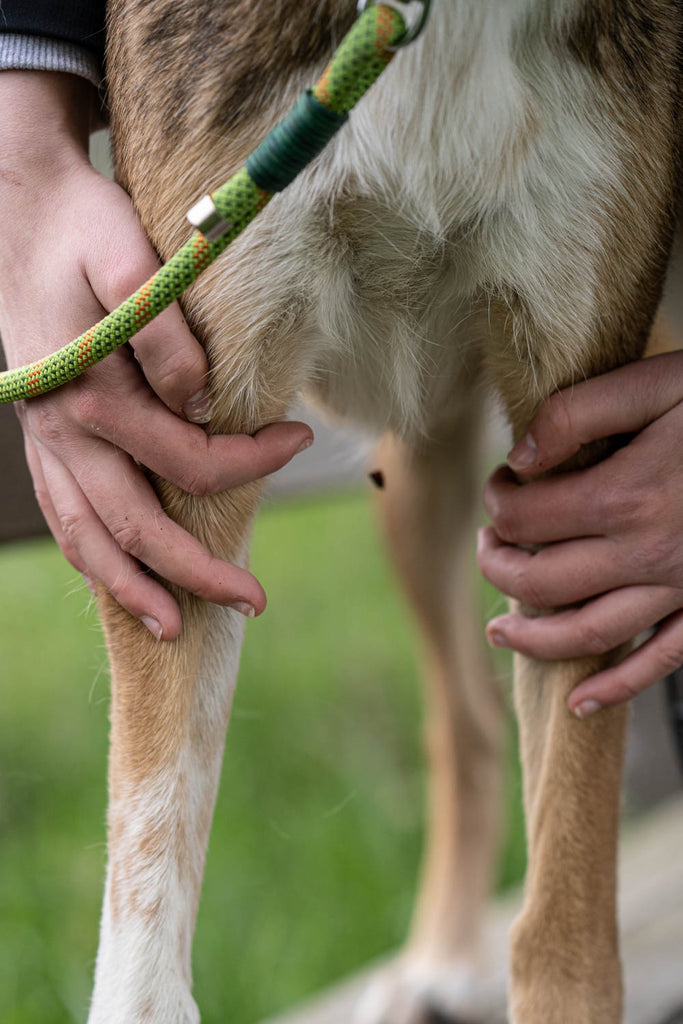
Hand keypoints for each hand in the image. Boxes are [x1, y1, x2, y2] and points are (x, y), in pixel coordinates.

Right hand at [0, 72, 312, 639]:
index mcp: (91, 395)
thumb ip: (163, 334)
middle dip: (197, 572)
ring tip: (174, 627)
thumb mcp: (128, 258)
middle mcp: (63, 432)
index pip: (189, 458)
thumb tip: (201, 405)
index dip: (252, 460)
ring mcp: (47, 440)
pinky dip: (92, 554)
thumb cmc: (83, 226)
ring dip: (131, 587)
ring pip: (86, 537)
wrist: (22, 202)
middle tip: (255, 603)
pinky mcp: (43, 436)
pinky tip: (118, 575)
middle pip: (135, 526)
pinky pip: (64, 513)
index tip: (298, 439)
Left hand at [477, 351, 682, 717]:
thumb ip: (580, 413)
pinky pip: (660, 662)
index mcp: (624, 497)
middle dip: (499, 565)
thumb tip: (520, 456)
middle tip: (488, 545)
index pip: (525, 518)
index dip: (499, 501)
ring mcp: (680, 590)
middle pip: (541, 580)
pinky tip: (581, 703)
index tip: (502, 482)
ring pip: (586, 633)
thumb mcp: (658, 383)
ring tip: (499, 632)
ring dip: (533, 639)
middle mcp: (646, 555)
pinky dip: (617, 687)